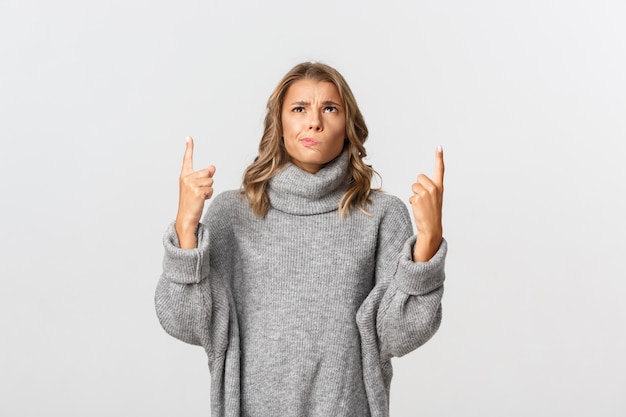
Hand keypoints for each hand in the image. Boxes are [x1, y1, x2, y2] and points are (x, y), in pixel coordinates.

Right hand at [175, 136, 215, 248]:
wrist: (186, 217)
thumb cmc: (192, 202)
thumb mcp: (197, 186)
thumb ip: (205, 176)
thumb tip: (213, 167)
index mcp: (184, 175)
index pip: (187, 159)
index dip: (189, 148)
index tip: (189, 137)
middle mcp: (186, 178)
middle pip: (208, 172)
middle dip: (208, 182)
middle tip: (199, 192)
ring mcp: (191, 185)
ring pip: (211, 181)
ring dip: (209, 190)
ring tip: (200, 196)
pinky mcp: (196, 192)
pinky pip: (211, 189)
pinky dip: (209, 196)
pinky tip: (201, 200)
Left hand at [410, 146, 443, 261]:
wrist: (432, 228)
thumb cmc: (432, 214)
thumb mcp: (434, 199)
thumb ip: (429, 189)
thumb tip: (417, 184)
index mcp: (440, 187)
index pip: (440, 170)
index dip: (439, 158)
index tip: (439, 147)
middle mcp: (434, 188)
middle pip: (419, 177)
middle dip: (418, 186)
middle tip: (424, 199)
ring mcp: (426, 193)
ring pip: (414, 186)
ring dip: (415, 195)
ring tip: (422, 205)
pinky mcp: (418, 198)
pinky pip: (411, 196)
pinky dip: (413, 203)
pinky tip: (419, 210)